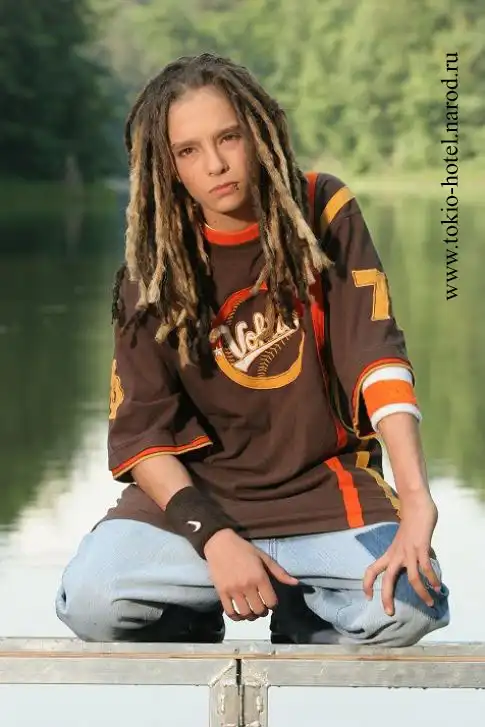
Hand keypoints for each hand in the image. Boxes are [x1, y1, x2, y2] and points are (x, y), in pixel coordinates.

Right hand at [203, 529, 298, 620]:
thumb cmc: (244, 549)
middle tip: (262, 607)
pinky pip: (230, 612)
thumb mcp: (264, 557)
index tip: (271, 601)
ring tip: (252, 611)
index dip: (273, 605)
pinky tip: (240, 614)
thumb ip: (279, 572)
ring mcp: (233, 590)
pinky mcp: (221, 592)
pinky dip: (236, 617)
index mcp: (260, 577)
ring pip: (245, 613)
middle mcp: (247, 586)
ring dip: (251, 616)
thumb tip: (296, 583)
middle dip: (263, 611)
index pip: (271, 602)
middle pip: (259, 610)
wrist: (220, 544)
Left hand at [363, 492, 440, 615]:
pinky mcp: (421, 548)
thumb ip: (408, 554)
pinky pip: (426, 568)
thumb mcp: (404, 542)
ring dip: (421, 593)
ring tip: (429, 603)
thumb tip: (420, 563)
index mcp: (390, 553)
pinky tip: (437, 587)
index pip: (371, 569)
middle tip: (389, 612)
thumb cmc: (411, 522)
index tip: (367, 597)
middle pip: (386, 579)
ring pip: (412, 578)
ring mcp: (409, 551)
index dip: (366, 583)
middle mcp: (396, 554)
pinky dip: (432, 579)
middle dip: (386, 597)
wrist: (416, 505)